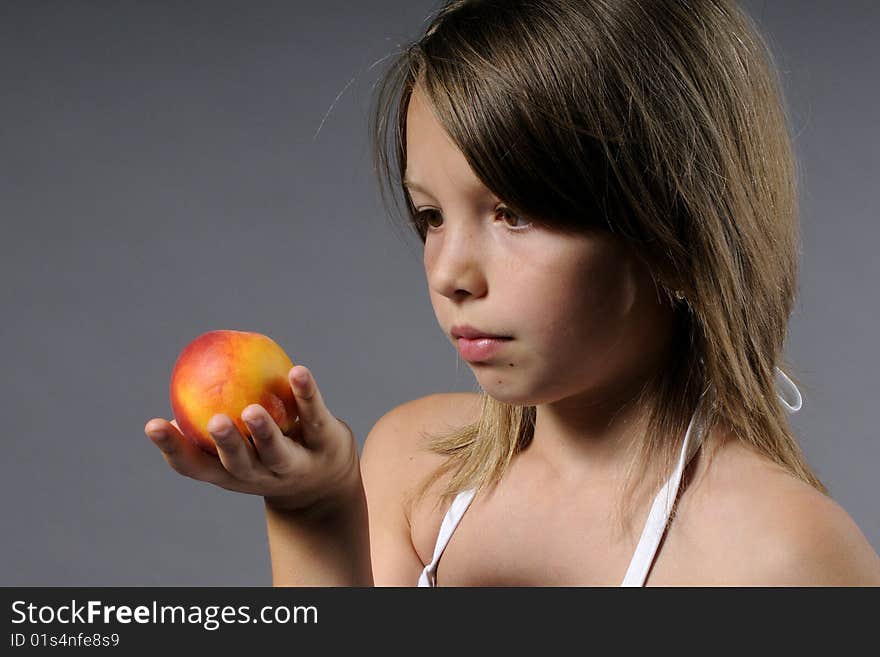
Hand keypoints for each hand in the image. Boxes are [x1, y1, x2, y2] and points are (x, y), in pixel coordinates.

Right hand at [144, 365, 359, 513]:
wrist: (327, 482)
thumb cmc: (268, 455)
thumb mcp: (241, 447)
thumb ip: (214, 425)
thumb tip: (183, 385)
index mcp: (232, 474)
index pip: (195, 466)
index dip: (173, 449)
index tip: (152, 424)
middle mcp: (262, 475)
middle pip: (239, 464)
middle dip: (226, 445)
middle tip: (215, 422)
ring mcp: (297, 465)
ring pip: (278, 452)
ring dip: (265, 432)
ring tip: (252, 410)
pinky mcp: (326, 444)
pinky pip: (314, 416)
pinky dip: (305, 395)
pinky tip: (297, 372)